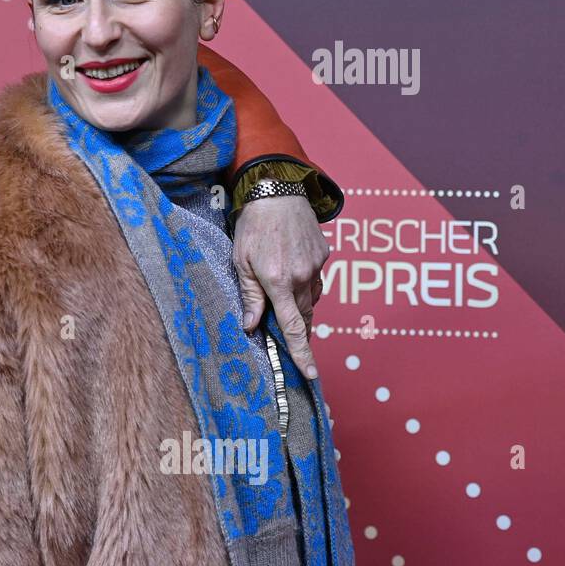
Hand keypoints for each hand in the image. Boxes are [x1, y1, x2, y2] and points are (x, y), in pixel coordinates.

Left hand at [233, 195, 328, 380]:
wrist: (278, 192)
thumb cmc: (253, 227)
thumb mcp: (241, 262)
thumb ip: (249, 296)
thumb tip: (252, 326)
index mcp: (279, 281)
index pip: (293, 326)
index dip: (301, 353)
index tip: (310, 373)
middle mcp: (302, 276)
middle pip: (304, 316)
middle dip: (299, 331)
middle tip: (290, 340)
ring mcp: (316, 265)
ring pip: (311, 298)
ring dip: (300, 305)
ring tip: (283, 294)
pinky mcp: (324, 254)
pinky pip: (316, 279)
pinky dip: (305, 283)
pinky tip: (291, 271)